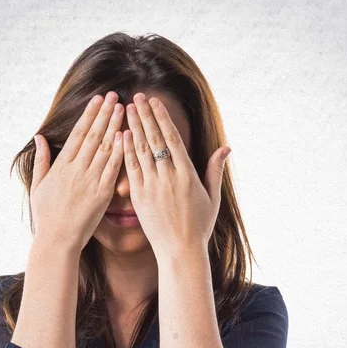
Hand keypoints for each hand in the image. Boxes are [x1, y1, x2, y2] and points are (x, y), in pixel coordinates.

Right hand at [30, 91, 123, 251]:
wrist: (57, 241)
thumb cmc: (46, 216)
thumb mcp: (38, 186)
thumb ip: (42, 160)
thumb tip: (41, 137)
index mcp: (61, 167)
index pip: (78, 134)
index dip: (89, 115)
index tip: (97, 99)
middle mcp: (76, 170)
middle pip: (93, 136)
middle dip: (104, 114)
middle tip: (115, 96)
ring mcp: (89, 182)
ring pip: (104, 149)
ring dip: (115, 127)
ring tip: (123, 109)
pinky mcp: (102, 195)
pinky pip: (112, 170)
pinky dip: (120, 153)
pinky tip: (127, 137)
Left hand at [123, 92, 230, 259]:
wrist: (180, 251)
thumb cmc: (199, 226)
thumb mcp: (212, 198)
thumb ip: (215, 171)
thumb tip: (225, 148)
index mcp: (187, 175)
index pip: (172, 139)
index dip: (162, 118)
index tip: (155, 102)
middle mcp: (169, 177)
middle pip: (154, 140)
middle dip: (146, 116)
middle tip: (137, 96)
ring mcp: (152, 187)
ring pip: (141, 151)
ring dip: (133, 128)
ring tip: (127, 109)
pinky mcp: (139, 198)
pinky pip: (131, 169)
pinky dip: (126, 151)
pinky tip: (121, 136)